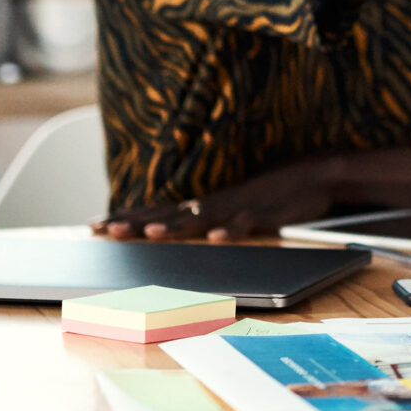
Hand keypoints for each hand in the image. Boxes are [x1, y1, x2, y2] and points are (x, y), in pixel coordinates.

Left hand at [94, 158, 337, 242]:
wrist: (315, 173)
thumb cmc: (272, 195)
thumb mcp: (232, 210)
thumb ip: (206, 220)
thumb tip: (177, 231)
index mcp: (205, 206)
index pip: (158, 212)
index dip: (127, 218)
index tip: (95, 226)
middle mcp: (215, 204)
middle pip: (168, 214)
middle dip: (134, 223)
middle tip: (102, 230)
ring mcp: (240, 207)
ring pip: (202, 217)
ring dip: (175, 226)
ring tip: (149, 233)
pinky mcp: (267, 212)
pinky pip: (248, 223)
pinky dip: (233, 230)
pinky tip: (218, 237)